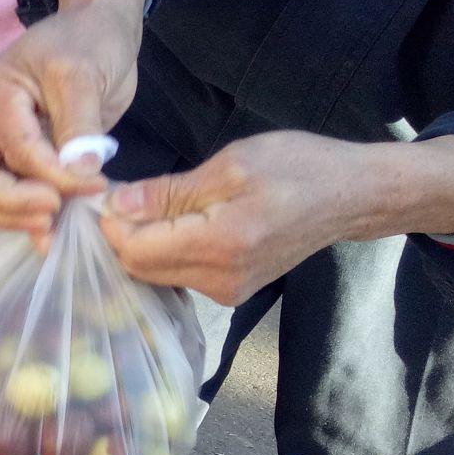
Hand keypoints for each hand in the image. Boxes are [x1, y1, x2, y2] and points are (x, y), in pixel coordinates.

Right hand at [0, 0, 149, 240]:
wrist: (99, 28)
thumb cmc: (91, 40)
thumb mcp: (86, 75)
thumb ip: (81, 126)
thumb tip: (81, 176)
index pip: (12, 149)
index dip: (50, 175)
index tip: (93, 186)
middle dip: (10, 204)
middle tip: (54, 216)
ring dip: (12, 216)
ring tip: (53, 228)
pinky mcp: (8, 156)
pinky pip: (0, 193)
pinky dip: (20, 215)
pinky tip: (50, 229)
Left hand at [101, 132, 453, 304]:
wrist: (352, 196)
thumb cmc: (300, 167)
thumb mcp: (233, 164)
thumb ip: (170, 191)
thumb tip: (115, 205)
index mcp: (219, 244)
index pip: (133, 248)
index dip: (108, 224)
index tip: (100, 193)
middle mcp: (219, 279)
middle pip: (138, 266)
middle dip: (118, 234)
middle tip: (115, 196)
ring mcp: (225, 291)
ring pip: (154, 272)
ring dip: (139, 241)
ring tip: (142, 204)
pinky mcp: (229, 290)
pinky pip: (176, 274)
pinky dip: (162, 249)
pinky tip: (167, 221)